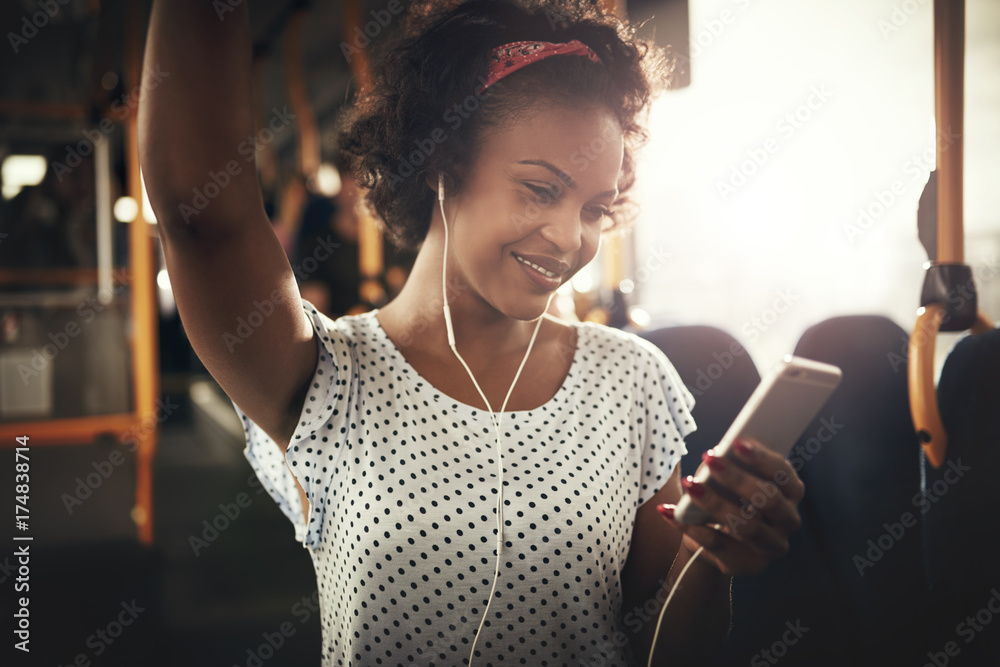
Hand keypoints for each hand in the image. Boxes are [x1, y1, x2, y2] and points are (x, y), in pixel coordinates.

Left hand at [657, 438, 804, 576]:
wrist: (715, 540)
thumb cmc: (726, 496)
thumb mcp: (728, 478)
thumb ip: (730, 465)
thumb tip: (717, 454)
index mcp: (790, 492)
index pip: (783, 474)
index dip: (762, 458)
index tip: (737, 442)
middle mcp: (788, 521)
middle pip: (769, 500)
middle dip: (737, 478)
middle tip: (709, 458)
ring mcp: (771, 546)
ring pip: (746, 526)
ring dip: (715, 503)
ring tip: (690, 485)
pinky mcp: (748, 565)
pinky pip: (717, 545)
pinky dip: (690, 527)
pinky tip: (670, 512)